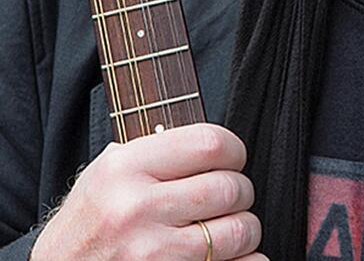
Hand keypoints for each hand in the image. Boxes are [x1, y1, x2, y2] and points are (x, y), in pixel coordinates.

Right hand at [31, 123, 264, 260]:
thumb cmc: (88, 223)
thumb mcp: (105, 175)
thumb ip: (154, 152)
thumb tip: (212, 142)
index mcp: (124, 169)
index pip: (209, 143)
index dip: (233, 150)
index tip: (231, 160)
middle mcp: (135, 209)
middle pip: (231, 188)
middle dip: (241, 193)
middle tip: (229, 198)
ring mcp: (150, 252)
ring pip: (239, 230)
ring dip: (244, 229)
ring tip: (225, 229)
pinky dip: (245, 260)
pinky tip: (225, 255)